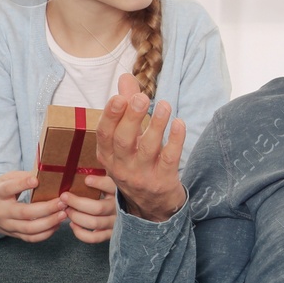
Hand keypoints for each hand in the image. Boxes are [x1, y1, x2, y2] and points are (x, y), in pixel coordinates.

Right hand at [0, 170, 66, 241]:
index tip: (36, 180)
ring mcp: (7, 225)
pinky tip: (57, 224)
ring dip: (49, 222)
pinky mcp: (13, 235)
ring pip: (29, 229)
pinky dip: (46, 233)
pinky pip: (31, 238)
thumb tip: (43, 174)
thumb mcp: (4, 179)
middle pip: (24, 213)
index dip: (21, 184)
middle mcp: (1, 212)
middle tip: (62, 202)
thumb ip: (20, 176)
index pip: (8, 189)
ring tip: (64, 214)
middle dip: (46, 208)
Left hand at [60, 174, 117, 243]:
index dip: (98, 183)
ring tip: (67, 211)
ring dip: (76, 217)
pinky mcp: (109, 234)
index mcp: (118, 193)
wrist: (124, 212)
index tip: (86, 180)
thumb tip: (87, 178)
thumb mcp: (110, 182)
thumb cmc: (112, 194)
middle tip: (64, 198)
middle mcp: (118, 209)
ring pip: (93, 223)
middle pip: (97, 208)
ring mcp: (114, 223)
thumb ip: (101, 177)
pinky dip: (80, 233)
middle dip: (76, 203)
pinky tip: (73, 225)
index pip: (110, 186)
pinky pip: (94, 238)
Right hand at [95, 73, 187, 222]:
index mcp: (108, 154)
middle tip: (141, 97)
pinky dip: (175, 140)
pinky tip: (179, 123)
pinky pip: (169, 159)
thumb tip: (126, 78)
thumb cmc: (136, 163)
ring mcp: (142, 175)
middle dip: (131, 117)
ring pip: (147, 148)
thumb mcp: (126, 140)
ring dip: (156, 125)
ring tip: (164, 105)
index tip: (119, 97)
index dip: (110, 115)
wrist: (152, 205)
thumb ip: (126, 108)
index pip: (104, 133)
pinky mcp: (162, 180)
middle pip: (123, 140)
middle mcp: (121, 166)